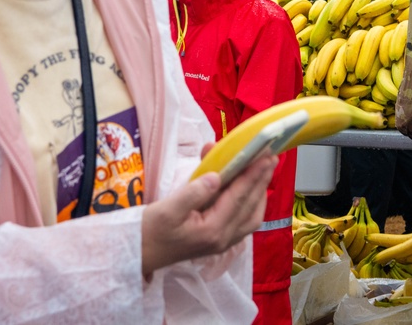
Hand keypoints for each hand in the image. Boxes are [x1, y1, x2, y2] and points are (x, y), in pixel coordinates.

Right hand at [140, 150, 276, 277]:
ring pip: (252, 216)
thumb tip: (217, 176)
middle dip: (262, 180)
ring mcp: (223, 242)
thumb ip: (193, 193)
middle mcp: (223, 239)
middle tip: (271, 156)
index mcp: (211, 230)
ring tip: (263, 171)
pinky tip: (249, 191)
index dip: (253, 175)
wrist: (140, 254)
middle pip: (250, 206)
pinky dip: (252, 204)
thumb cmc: (150, 230)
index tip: (265, 156)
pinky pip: (244, 223)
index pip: (238, 197)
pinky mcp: (219, 241)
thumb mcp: (166, 209)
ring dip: (260, 193)